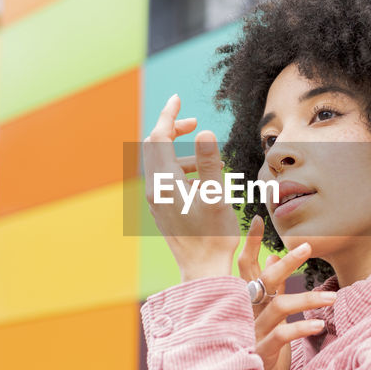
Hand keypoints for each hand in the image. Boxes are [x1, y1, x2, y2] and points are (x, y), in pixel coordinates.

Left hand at [142, 94, 240, 281]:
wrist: (202, 270)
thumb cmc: (212, 236)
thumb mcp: (216, 196)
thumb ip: (210, 163)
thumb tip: (205, 132)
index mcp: (164, 183)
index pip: (159, 137)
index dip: (168, 115)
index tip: (177, 98)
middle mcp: (154, 189)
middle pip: (154, 147)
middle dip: (172, 130)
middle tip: (193, 123)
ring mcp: (156, 200)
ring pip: (160, 163)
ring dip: (181, 152)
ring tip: (210, 157)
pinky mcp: (162, 209)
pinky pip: (166, 178)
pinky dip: (182, 168)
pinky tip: (204, 179)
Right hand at [239, 236, 337, 369]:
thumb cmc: (260, 342)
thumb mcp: (264, 311)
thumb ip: (270, 285)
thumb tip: (274, 257)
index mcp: (245, 298)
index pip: (243, 265)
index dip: (248, 242)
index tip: (257, 219)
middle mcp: (246, 311)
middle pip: (263, 279)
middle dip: (287, 262)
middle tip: (308, 247)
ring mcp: (252, 330)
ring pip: (279, 306)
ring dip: (309, 299)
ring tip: (333, 298)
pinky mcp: (261, 350)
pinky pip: (283, 334)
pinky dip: (303, 327)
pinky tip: (320, 324)